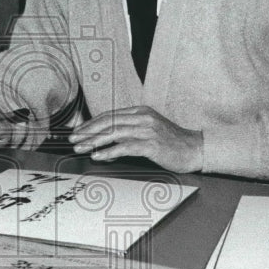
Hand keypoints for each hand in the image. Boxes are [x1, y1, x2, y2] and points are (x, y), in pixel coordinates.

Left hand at [69, 106, 204, 172]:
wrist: (195, 149)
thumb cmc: (172, 143)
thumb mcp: (148, 132)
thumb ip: (128, 134)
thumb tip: (105, 144)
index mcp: (140, 112)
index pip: (110, 115)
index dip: (91, 124)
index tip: (78, 131)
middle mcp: (143, 118)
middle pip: (108, 122)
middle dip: (88, 131)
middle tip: (73, 139)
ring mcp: (147, 130)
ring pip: (114, 133)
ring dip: (94, 141)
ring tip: (81, 148)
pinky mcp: (152, 144)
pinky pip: (125, 147)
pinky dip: (109, 151)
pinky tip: (99, 155)